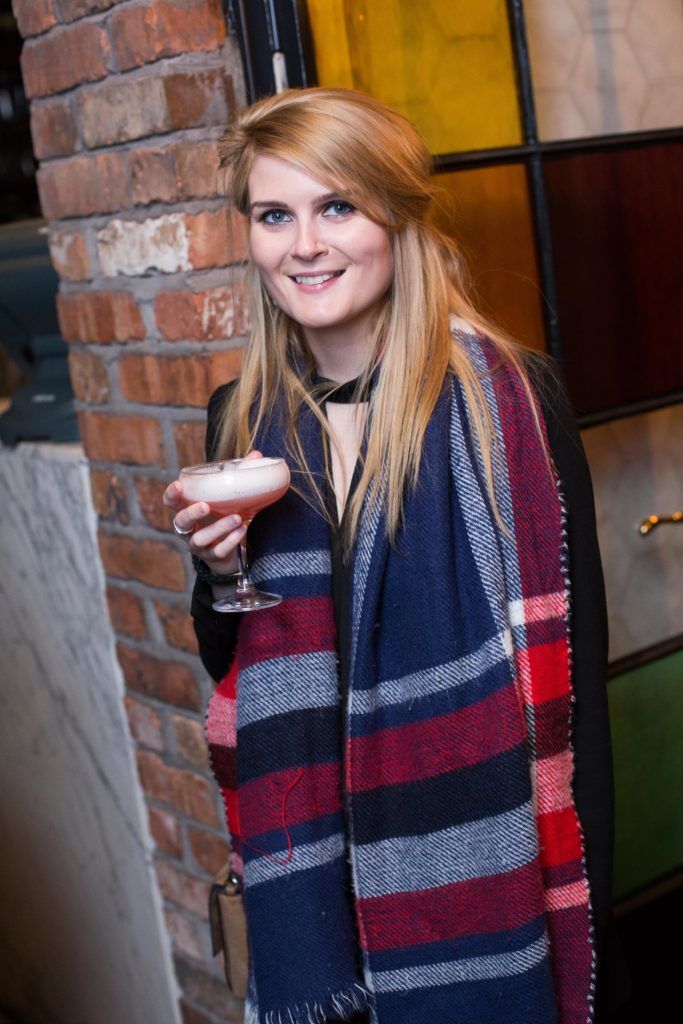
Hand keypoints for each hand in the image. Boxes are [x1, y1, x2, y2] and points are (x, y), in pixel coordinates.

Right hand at [163, 451, 262, 574]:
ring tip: (237, 518)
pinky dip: (231, 541)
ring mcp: (199, 545)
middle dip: (191, 513)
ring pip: (200, 539)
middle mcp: (189, 529)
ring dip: (218, 528)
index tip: (178, 485)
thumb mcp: (228, 499)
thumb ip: (239, 476)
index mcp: (188, 510)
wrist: (230, 553)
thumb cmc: (224, 518)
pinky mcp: (213, 557)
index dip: (171, 495)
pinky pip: (218, 551)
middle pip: (181, 522)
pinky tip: (242, 530)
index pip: (172, 503)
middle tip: (205, 506)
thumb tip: (257, 454)